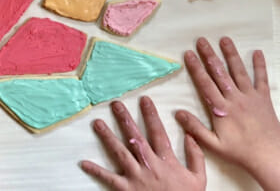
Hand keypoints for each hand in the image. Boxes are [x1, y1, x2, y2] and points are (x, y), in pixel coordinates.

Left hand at [82, 98, 205, 190]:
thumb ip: (195, 157)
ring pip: (120, 152)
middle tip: (115, 104)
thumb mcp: (198, 179)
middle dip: (125, 119)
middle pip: (135, 138)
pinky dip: (96, 171)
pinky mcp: (126, 190)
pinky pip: (109, 179)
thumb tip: (191, 136)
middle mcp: (149, 165)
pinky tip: (84, 162)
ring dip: (107, 137)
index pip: (158, 132)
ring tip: (96, 123)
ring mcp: (136, 177)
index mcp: (166, 161)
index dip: (151, 115)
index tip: (144, 100)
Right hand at [176, 38, 279, 189]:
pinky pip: (262, 79)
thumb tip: (178, 113)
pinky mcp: (264, 99)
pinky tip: (258, 53)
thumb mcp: (214, 145)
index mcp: (222, 109)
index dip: (196, 68)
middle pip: (220, 73)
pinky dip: (260, 66)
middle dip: (209, 55)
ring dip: (231, 55)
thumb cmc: (240, 152)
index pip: (205, 83)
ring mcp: (251, 97)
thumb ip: (195, 128)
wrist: (270, 157)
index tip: (188, 54)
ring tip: (224, 39)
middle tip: (202, 40)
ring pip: (239, 72)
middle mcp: (235, 99)